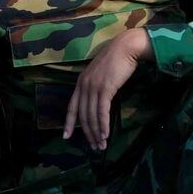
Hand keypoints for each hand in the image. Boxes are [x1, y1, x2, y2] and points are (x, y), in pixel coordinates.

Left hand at [63, 28, 152, 149]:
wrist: (126, 47)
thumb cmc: (116, 60)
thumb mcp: (101, 74)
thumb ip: (96, 86)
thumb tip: (98, 103)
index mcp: (81, 82)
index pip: (72, 107)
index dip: (69, 122)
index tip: (66, 136)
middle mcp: (84, 85)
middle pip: (83, 115)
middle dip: (88, 133)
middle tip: (94, 146)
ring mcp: (93, 86)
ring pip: (92, 115)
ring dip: (96, 132)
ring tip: (101, 145)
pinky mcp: (105, 88)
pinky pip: (102, 111)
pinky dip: (103, 124)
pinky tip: (106, 134)